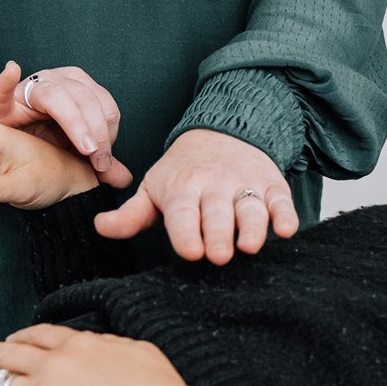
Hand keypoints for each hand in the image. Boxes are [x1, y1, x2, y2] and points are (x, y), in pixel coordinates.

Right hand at [0, 61, 128, 188]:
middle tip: (97, 160)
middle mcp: (56, 80)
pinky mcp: (1, 102)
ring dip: (75, 122)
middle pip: (85, 98)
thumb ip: (98, 164)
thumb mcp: (76, 152)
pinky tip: (13, 70)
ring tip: (84, 147)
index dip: (108, 133)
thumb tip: (125, 180)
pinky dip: (6, 81)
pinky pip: (3, 91)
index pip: (105, 104)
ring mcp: (29, 87)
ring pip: (57, 96)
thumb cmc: (44, 141)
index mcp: (79, 87)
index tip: (103, 160)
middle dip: (97, 131)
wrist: (9, 146)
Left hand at [92, 128, 299, 263]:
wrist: (223, 131)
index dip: (186, 231)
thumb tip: (99, 227)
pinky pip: (281, 199)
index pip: (183, 211)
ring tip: (250, 246)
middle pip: (217, 211)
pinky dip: (286, 213)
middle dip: (218, 232)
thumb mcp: (154, 189)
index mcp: (182, 187)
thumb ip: (131, 215)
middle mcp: (215, 184)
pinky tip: (287, 229)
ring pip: (250, 207)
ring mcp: (245, 183)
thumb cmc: (183, 173)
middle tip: (219, 255)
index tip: (190, 251)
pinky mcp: (272, 185)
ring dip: (252, 226)